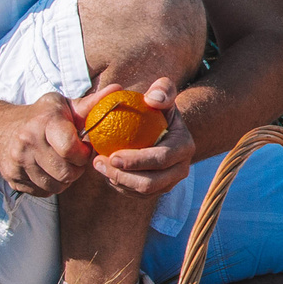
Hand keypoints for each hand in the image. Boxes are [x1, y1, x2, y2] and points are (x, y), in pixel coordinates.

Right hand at [0, 93, 91, 196]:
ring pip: (56, 186)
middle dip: (77, 168)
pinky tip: (49, 170)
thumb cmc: (40, 116)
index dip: (83, 152)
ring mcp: (17, 163)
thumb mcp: (63, 106)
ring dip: (65, 179)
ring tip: (63, 163)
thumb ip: (91, 103)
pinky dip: (51, 185)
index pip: (69, 149)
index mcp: (43, 122)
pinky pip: (43, 192)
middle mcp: (27, 142)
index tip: (84, 146)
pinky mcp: (13, 179)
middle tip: (76, 158)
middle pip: (66, 173)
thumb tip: (117, 90)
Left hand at [78, 77, 194, 197]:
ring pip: (142, 192)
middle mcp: (181, 169)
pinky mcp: (156, 190)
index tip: (111, 154)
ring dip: (117, 181)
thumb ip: (162, 89)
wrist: (160, 125)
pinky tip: (104, 170)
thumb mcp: (162, 92)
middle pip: (151, 183)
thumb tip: (152, 100)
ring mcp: (169, 182)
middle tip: (99, 162)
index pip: (161, 159)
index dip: (136, 161)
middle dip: (122, 176)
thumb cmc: (157, 106)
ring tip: (98, 164)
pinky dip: (118, 185)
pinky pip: (135, 194)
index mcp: (184, 147)